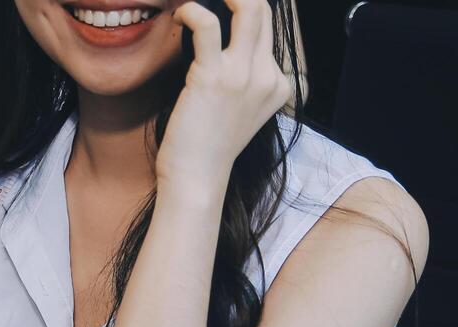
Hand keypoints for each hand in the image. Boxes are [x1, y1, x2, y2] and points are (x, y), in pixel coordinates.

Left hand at [157, 0, 290, 190]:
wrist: (197, 178)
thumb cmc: (207, 146)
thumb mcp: (237, 110)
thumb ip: (241, 80)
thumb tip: (217, 48)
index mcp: (277, 84)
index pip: (268, 32)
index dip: (242, 14)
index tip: (219, 12)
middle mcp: (267, 76)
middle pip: (264, 11)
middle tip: (215, 0)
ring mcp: (244, 75)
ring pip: (249, 7)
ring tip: (196, 2)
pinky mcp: (213, 76)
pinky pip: (206, 23)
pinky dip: (192, 11)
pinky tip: (181, 16)